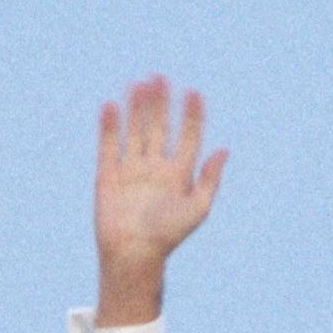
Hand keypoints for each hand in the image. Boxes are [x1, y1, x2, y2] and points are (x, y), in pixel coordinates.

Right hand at [94, 76, 227, 326]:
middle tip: (161, 78)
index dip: (192, 115)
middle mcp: (155, 168)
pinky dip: (108, 126)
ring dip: (137, 108)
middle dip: (161, 104)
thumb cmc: (168, 236)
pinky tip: (110, 105)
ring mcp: (131, 170)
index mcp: (178, 174)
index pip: (188, 136)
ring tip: (140, 84)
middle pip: (159, 127)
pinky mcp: (108, 176)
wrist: (133, 255)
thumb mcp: (198, 209)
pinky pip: (108, 146)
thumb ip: (210, 179)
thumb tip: (224, 150)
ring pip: (135, 131)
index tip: (194, 93)